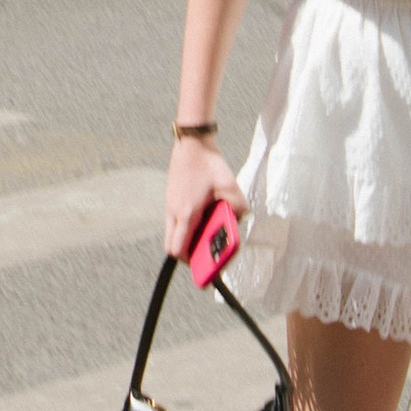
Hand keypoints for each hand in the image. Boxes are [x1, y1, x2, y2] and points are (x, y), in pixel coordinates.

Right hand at [164, 132, 243, 259]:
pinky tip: (202, 219)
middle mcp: (174, 212)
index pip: (178, 249)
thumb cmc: (209, 164)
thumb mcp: (230, 186)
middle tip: (204, 254)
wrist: (192, 142)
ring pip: (172, 233)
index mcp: (187, 213)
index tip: (203, 268)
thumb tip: (240, 218)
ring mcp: (170, 205)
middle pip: (172, 245)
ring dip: (186, 240)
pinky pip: (175, 222)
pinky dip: (185, 227)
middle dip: (187, 254)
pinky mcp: (171, 199)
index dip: (189, 263)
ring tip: (206, 237)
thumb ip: (238, 206)